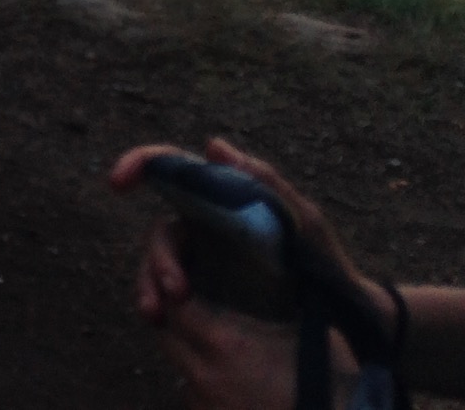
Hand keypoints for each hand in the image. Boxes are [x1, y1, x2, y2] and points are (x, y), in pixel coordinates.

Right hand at [109, 139, 382, 409]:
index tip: (118, 181)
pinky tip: (160, 320)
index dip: (141, 165)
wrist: (346, 316)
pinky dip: (157, 301)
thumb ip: (264, 182)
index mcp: (225, 200)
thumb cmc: (327, 261)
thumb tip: (213, 145)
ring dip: (150, 282)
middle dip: (157, 257)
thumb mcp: (301, 220)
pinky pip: (168, 292)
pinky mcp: (204, 294)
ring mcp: (204, 261)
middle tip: (174, 291)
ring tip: (159, 312)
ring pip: (158, 263)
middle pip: (161, 229)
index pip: (175, 172)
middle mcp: (207, 227)